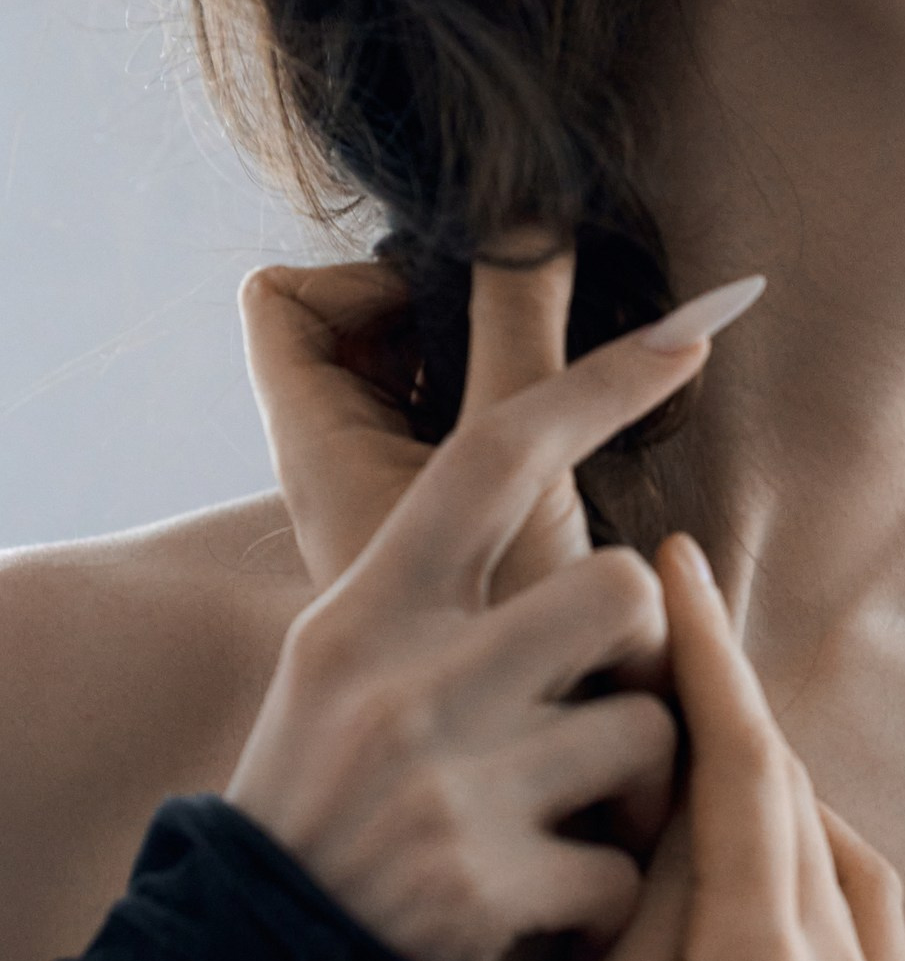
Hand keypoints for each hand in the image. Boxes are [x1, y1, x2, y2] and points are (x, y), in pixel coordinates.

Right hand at [225, 270, 765, 960]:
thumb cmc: (316, 797)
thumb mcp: (341, 662)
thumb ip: (440, 591)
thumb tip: (563, 504)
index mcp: (371, 608)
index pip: (496, 455)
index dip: (601, 385)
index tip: (693, 333)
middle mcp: (412, 679)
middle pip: (621, 589)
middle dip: (638, 644)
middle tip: (597, 697)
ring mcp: (455, 785)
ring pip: (650, 727)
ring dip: (637, 777)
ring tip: (571, 814)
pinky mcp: (492, 889)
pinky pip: (631, 864)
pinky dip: (613, 893)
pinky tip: (555, 904)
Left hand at [240, 246, 594, 598]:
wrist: (547, 748)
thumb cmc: (506, 614)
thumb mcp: (512, 450)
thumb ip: (519, 324)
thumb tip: (532, 212)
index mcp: (317, 443)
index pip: (281, 301)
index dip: (361, 276)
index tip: (452, 303)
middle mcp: (342, 460)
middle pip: (361, 324)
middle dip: (443, 306)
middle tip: (523, 324)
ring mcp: (393, 486)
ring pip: (418, 370)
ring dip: (489, 350)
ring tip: (554, 378)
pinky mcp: (447, 510)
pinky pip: (459, 416)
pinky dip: (509, 399)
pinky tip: (568, 424)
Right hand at [515, 538, 904, 960]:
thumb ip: (649, 909)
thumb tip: (678, 796)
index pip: (745, 774)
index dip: (711, 659)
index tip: (678, 567)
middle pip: (800, 801)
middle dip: (739, 710)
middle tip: (676, 636)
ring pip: (844, 854)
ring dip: (779, 788)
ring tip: (700, 753)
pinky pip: (868, 917)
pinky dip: (812, 859)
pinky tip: (757, 859)